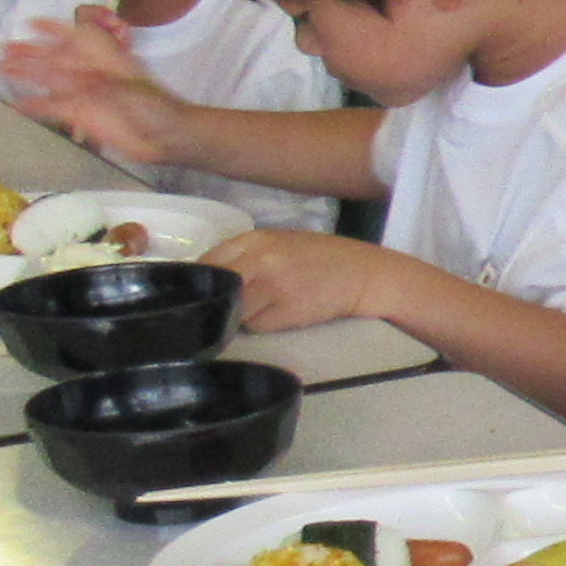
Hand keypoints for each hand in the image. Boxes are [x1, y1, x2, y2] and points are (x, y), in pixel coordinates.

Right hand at [0, 2, 196, 169]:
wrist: (168, 138)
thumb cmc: (158, 108)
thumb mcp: (133, 90)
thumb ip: (105, 83)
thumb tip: (77, 76)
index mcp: (105, 61)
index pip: (76, 39)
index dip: (55, 29)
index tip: (32, 23)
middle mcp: (91, 74)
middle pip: (56, 59)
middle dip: (31, 52)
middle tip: (5, 49)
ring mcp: (85, 95)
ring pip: (50, 81)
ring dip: (28, 74)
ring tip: (2, 69)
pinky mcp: (82, 117)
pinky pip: (53, 108)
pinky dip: (35, 105)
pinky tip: (17, 104)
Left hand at [212, 226, 397, 334]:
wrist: (364, 274)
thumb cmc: (321, 259)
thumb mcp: (278, 245)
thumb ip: (244, 257)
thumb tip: (207, 280)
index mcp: (253, 239)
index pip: (206, 263)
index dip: (201, 282)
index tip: (204, 293)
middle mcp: (259, 259)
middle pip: (216, 289)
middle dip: (218, 301)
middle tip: (227, 307)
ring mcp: (272, 285)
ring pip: (234, 310)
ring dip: (242, 316)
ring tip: (266, 308)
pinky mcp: (287, 309)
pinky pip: (256, 326)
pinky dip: (263, 326)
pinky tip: (282, 316)